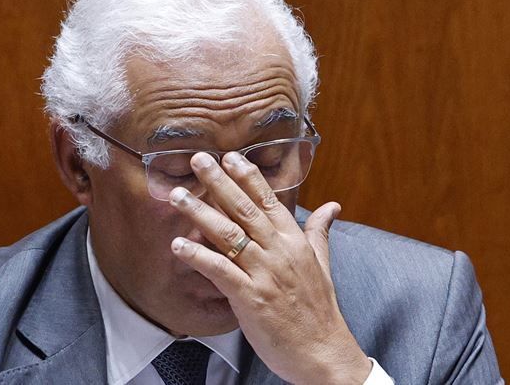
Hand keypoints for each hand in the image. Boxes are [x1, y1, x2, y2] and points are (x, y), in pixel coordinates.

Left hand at [168, 151, 371, 384]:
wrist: (324, 352)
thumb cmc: (319, 311)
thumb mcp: (322, 264)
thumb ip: (319, 231)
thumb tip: (332, 205)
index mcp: (294, 241)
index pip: (268, 200)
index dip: (247, 176)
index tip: (229, 156)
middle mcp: (278, 251)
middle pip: (244, 209)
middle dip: (218, 182)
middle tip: (197, 159)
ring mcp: (264, 273)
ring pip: (228, 235)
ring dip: (199, 212)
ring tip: (177, 195)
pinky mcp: (251, 298)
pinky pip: (220, 271)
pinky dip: (198, 256)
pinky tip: (178, 244)